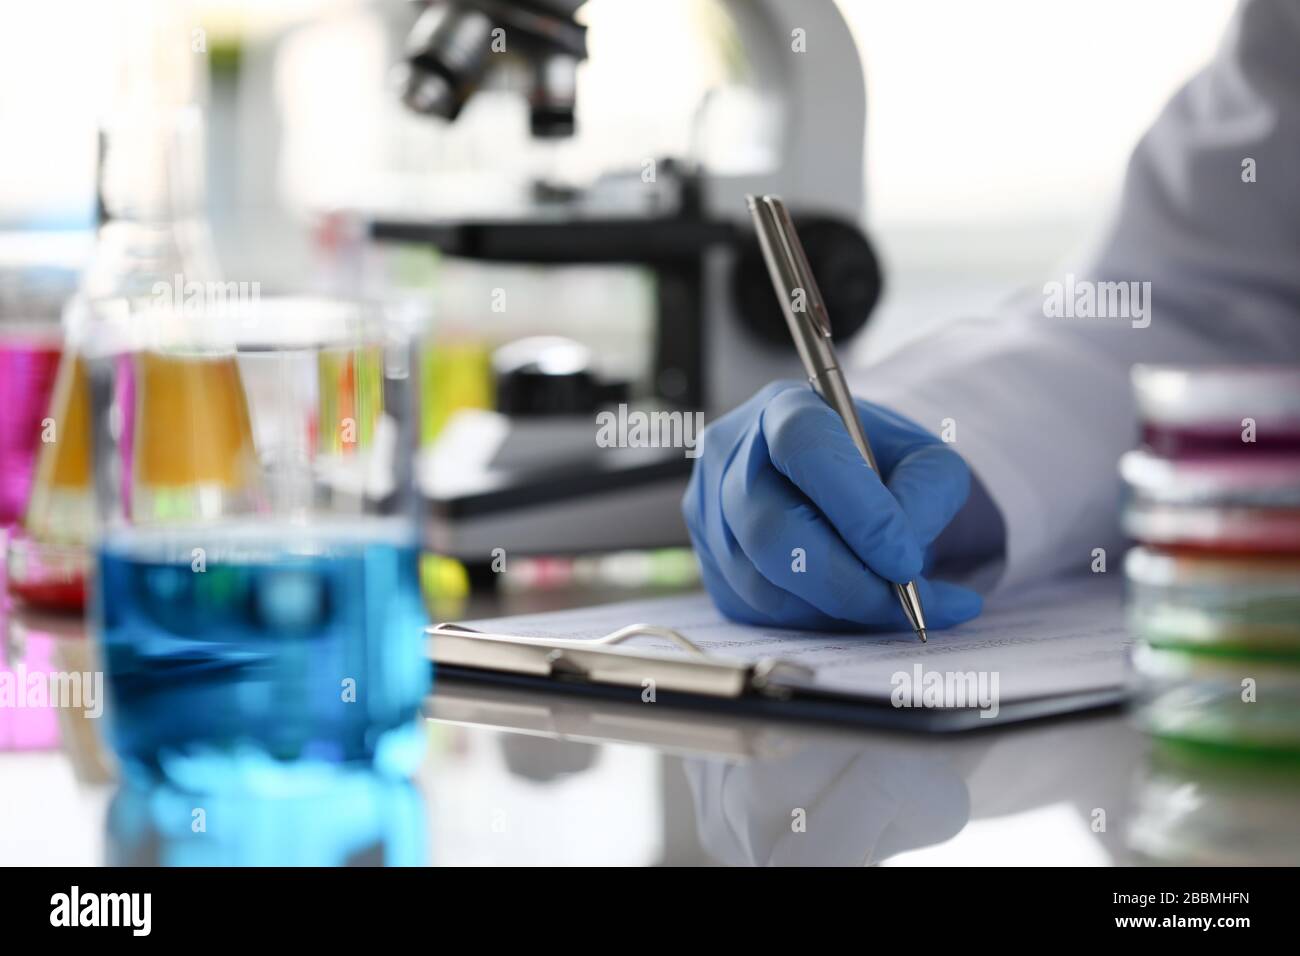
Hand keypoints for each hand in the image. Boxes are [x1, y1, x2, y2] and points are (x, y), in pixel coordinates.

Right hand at [682, 381, 982, 630]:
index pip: (804, 447)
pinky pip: (758, 610)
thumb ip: (927, 489)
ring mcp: (710, 512)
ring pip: (762, 581)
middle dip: (847, 580)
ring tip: (894, 606)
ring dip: (837, 607)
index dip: (855, 508)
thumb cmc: (881, 468)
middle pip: (771, 529)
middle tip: (907, 603)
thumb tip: (902, 549)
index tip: (905, 560)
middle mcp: (732, 456)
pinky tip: (855, 607)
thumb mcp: (922, 457)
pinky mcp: (711, 563)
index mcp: (784, 408)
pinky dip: (816, 620)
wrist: (844, 491)